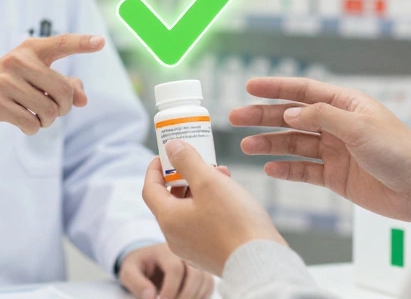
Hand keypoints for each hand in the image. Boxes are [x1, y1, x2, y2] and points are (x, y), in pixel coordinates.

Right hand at [0, 34, 101, 135]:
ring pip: (48, 111)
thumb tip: (83, 100)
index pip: (60, 43)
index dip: (82, 43)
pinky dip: (32, 128)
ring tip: (36, 115)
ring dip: (47, 120)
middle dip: (64, 108)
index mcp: (30, 49)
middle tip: (54, 110)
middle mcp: (18, 60)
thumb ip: (63, 84)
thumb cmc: (8, 84)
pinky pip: (31, 124)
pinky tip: (23, 122)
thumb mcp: (33, 78)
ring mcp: (5, 81)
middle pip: (63, 91)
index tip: (101, 42)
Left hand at [118, 242, 214, 298]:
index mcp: (165, 250)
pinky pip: (209, 286)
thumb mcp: (128, 272)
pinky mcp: (202, 273)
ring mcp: (196, 263)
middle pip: (196, 275)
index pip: (175, 269)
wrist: (148, 262)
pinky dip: (201, 297)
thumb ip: (136, 283)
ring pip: (205, 281)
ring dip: (194, 297)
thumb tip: (151, 296)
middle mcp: (185, 254)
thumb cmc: (138, 267)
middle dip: (185, 296)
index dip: (170, 289)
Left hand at [141, 140, 285, 275]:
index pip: (150, 189)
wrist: (260, 263)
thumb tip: (172, 147)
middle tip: (198, 160)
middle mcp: (175, 238)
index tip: (164, 154)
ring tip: (221, 174)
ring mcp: (192, 249)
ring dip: (200, 190)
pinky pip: (202, 224)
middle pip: (170, 200)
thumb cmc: (234, 222)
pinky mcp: (209, 255)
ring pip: (189, 211)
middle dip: (184, 176)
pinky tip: (229, 196)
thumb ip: (187, 161)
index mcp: (168, 220)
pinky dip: (209, 206)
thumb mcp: (209, 182)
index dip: (155, 169)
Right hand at [230, 77, 410, 225]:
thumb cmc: (401, 152)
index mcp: (346, 105)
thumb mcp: (359, 128)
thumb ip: (322, 117)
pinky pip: (304, 170)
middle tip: (236, 117)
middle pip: (293, 117)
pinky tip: (269, 167)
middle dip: (264, 117)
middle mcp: (338, 125)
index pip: (304, 91)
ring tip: (246, 146)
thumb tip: (290, 112)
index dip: (276, 88)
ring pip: (295, 144)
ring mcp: (336, 151)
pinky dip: (286, 168)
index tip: (250, 86)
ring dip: (270, 143)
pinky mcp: (336, 176)